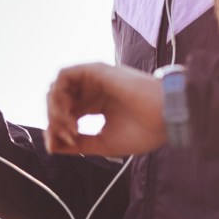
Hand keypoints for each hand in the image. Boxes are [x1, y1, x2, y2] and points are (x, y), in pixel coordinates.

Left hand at [46, 63, 165, 156]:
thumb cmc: (143, 131)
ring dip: (55, 108)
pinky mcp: (96, 70)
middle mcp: (94, 90)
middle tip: (66, 137)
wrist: (166, 117)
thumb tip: (51, 147)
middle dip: (55, 121)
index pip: (67, 114)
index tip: (57, 146)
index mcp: (98, 105)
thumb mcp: (103, 142)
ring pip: (59, 87)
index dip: (56, 130)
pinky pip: (64, 75)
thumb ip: (78, 144)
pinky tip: (66, 111)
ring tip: (68, 126)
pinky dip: (59, 93)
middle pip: (60, 101)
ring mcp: (94, 79)